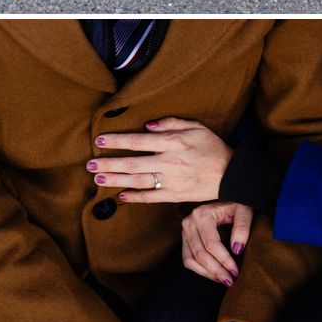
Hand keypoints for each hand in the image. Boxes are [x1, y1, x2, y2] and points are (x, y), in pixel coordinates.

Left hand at [89, 116, 233, 202]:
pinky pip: (152, 197)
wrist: (232, 174)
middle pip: (133, 163)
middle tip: (89, 164)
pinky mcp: (176, 195)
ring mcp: (172, 181)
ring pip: (138, 181)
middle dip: (109, 163)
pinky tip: (121, 196)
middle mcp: (170, 162)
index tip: (99, 140)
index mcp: (173, 143)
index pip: (138, 141)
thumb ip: (170, 123)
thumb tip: (147, 126)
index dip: (117, 141)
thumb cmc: (212, 146)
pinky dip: (136, 197)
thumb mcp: (195, 126)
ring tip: (97, 178)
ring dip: (116, 180)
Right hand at [182, 201, 255, 285]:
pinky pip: (187, 259)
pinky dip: (200, 270)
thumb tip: (237, 249)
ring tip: (224, 280)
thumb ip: (242, 227)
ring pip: (191, 259)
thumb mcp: (243, 211)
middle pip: (200, 254)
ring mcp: (185, 231)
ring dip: (207, 273)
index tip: (236, 272)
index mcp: (202, 214)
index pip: (211, 244)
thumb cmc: (236, 206)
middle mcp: (189, 222)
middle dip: (216, 271)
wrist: (227, 199)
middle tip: (231, 281)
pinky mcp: (185, 239)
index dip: (224, 260)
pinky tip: (215, 275)